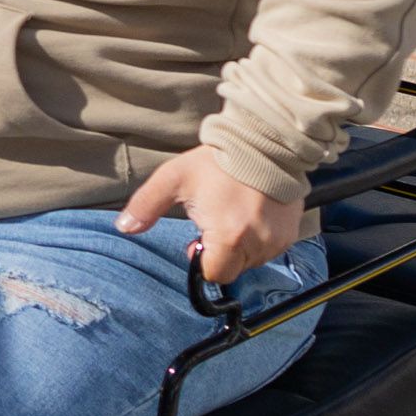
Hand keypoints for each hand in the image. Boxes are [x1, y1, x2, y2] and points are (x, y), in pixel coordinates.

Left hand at [116, 146, 305, 283]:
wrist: (265, 141)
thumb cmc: (217, 161)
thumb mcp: (174, 178)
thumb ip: (146, 205)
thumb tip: (124, 228)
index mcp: (228, 236)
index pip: (213, 274)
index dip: (202, 259)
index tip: (199, 237)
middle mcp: (257, 243)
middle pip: (233, 269)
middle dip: (221, 252)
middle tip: (216, 221)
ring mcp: (277, 239)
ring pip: (252, 260)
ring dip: (241, 245)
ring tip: (235, 213)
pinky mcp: (290, 232)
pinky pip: (270, 248)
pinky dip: (260, 237)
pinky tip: (253, 213)